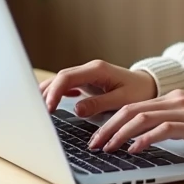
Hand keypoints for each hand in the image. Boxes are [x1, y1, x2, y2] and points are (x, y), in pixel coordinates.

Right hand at [40, 60, 157, 117]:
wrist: (148, 85)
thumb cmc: (139, 92)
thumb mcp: (122, 100)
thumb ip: (99, 103)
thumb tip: (77, 109)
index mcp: (97, 70)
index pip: (67, 77)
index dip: (54, 92)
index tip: (47, 109)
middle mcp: (89, 69)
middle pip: (59, 78)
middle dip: (46, 94)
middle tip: (35, 113)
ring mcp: (86, 75)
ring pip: (60, 81)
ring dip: (48, 94)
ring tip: (37, 111)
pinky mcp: (86, 82)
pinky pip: (66, 86)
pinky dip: (55, 94)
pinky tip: (48, 106)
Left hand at [87, 90, 183, 153]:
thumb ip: (168, 121)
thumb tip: (142, 137)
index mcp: (171, 98)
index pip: (133, 106)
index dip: (111, 120)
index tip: (98, 135)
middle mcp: (174, 100)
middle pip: (131, 110)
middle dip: (108, 127)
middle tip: (94, 143)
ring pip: (142, 118)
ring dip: (121, 134)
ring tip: (108, 147)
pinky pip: (163, 129)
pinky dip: (145, 139)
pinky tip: (135, 149)